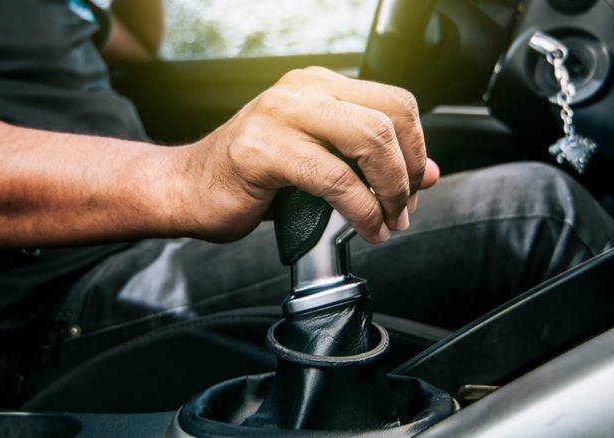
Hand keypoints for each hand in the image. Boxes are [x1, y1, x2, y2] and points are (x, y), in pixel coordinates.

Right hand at [175, 66, 438, 243]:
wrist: (186, 189)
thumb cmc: (248, 177)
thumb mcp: (320, 162)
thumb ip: (370, 163)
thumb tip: (427, 174)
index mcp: (317, 86)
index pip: (395, 102)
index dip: (417, 147)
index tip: (415, 185)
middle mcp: (301, 90)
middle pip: (389, 118)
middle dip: (407, 173)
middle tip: (403, 208)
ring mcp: (279, 115)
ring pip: (368, 140)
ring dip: (390, 191)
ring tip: (387, 220)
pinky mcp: (263, 149)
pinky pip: (334, 178)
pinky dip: (360, 209)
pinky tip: (364, 227)